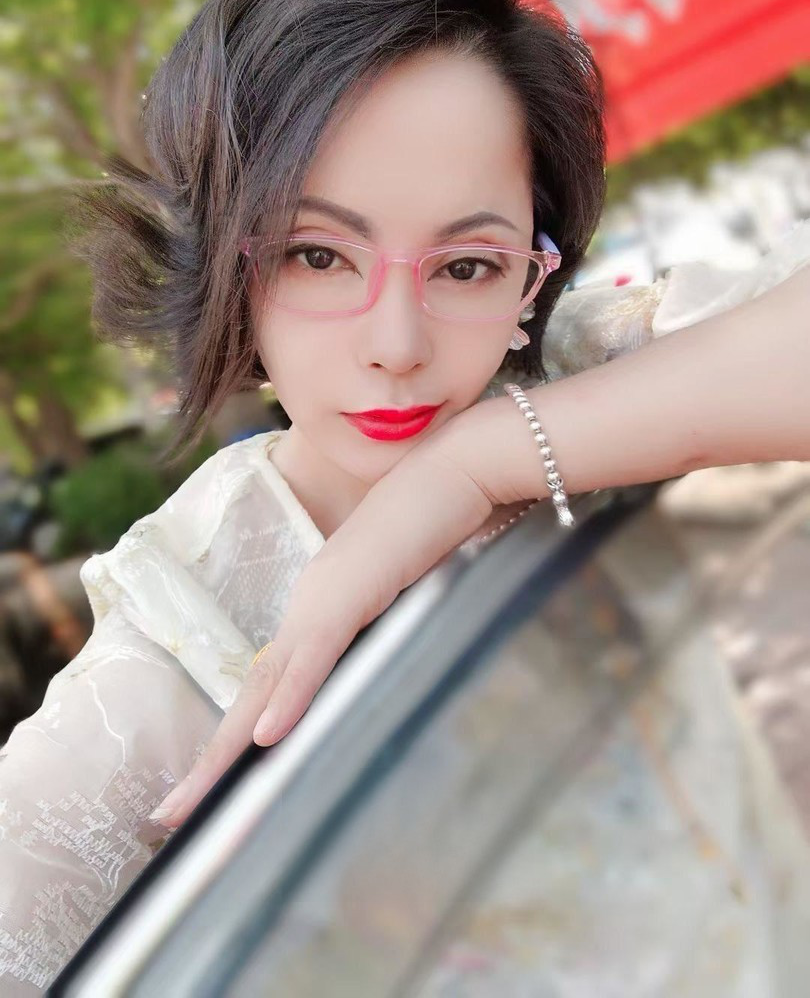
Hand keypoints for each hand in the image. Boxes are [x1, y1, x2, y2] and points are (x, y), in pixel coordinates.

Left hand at [150, 426, 495, 828]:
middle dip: (210, 765)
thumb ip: (386, 637)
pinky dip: (290, 696)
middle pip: (252, 697)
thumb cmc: (434, 532)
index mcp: (318, 616)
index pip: (272, 689)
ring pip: (268, 684)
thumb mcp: (407, 601)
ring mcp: (323, 600)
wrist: (452, 471)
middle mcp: (307, 610)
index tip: (216, 789)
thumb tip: (385, 680)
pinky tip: (265, 737)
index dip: (239, 741)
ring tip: (190, 803)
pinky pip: (314, 652)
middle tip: (167, 819)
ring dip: (227, 749)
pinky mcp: (349, 592)